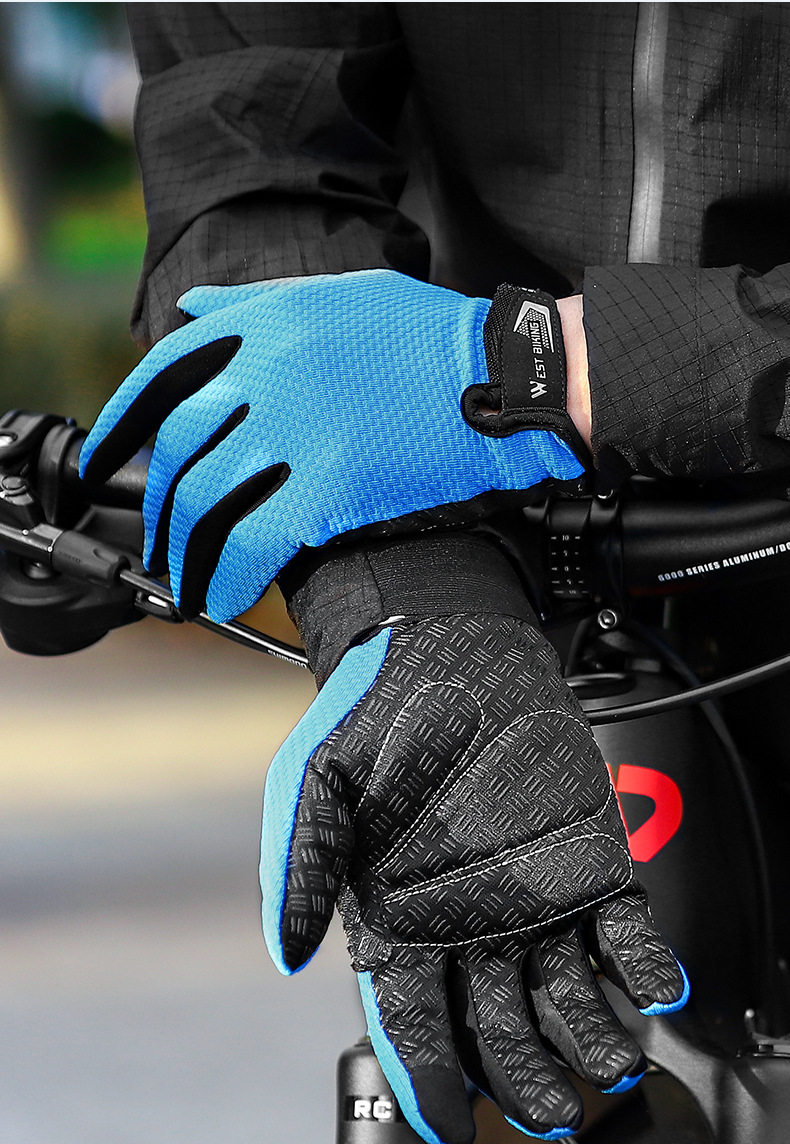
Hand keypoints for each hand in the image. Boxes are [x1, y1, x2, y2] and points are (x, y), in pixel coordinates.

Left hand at [79, 271, 585, 621]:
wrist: (509, 378)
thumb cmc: (432, 342)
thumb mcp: (340, 295)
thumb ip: (257, 306)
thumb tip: (188, 311)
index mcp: (269, 322)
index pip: (164, 375)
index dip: (121, 425)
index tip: (105, 460)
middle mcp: (269, 369)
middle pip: (180, 450)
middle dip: (161, 507)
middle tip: (164, 542)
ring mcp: (295, 427)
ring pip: (206, 501)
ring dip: (188, 553)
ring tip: (189, 582)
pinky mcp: (327, 483)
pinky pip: (251, 542)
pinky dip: (229, 576)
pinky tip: (227, 596)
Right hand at [260, 613, 687, 1143]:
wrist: (441, 642)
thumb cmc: (372, 712)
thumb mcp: (313, 783)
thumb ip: (302, 867)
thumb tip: (289, 954)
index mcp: (398, 918)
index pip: (412, 1020)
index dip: (429, 1079)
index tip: (450, 1127)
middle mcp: (467, 920)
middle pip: (497, 1026)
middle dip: (523, 1078)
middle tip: (552, 1110)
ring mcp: (531, 893)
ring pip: (564, 992)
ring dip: (591, 1035)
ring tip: (613, 1066)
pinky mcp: (585, 858)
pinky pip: (619, 927)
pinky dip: (643, 962)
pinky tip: (656, 989)